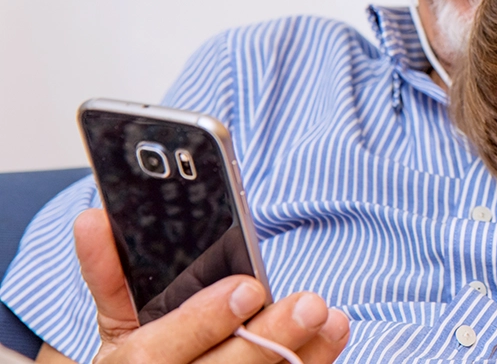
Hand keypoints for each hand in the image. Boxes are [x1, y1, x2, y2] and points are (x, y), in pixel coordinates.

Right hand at [63, 208, 348, 362]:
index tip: (248, 287)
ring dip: (301, 356)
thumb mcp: (118, 320)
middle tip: (310, 304)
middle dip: (266, 340)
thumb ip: (109, 271)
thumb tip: (92, 218)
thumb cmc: (141, 358)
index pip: (158, 354)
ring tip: (332, 320)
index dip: (203, 321)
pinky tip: (331, 338)